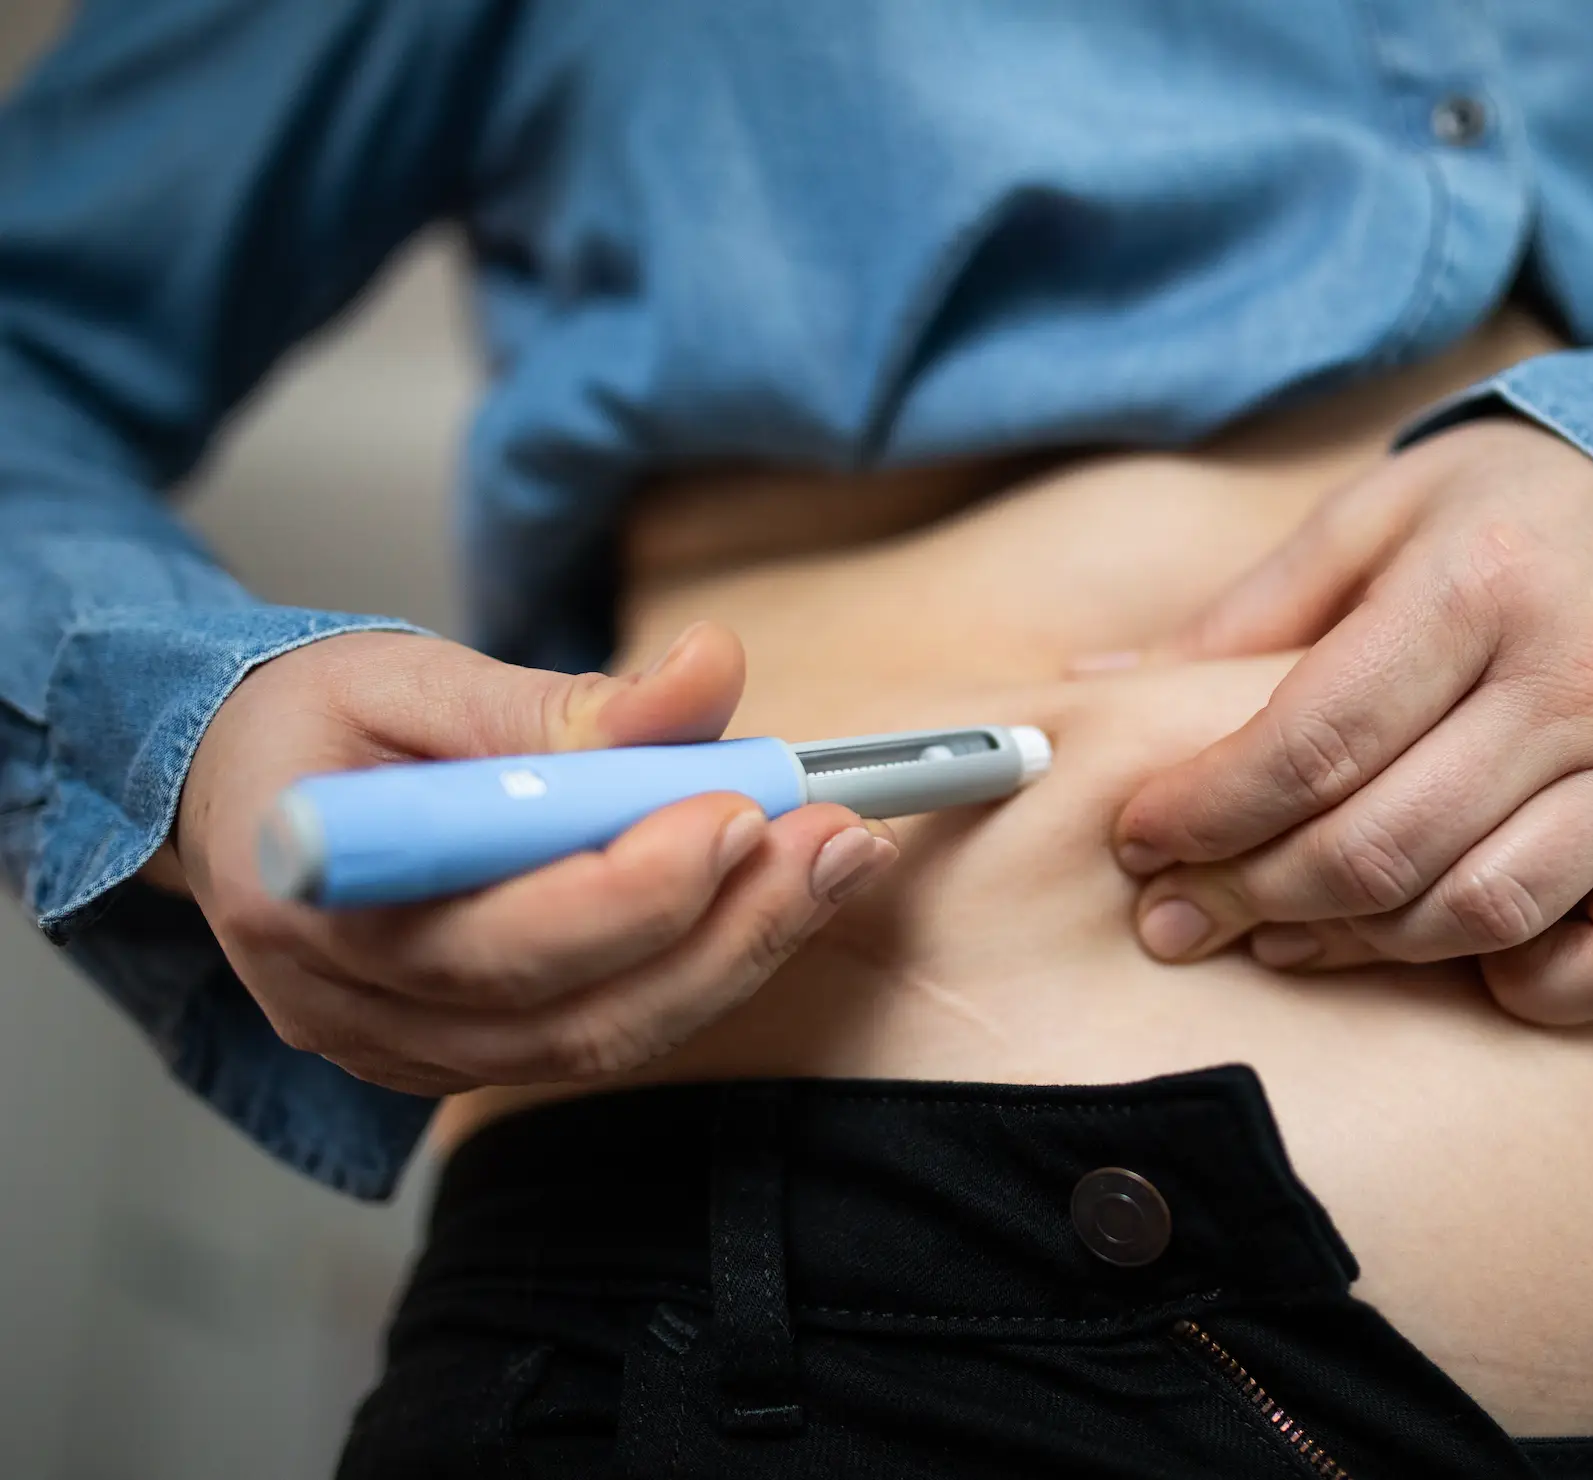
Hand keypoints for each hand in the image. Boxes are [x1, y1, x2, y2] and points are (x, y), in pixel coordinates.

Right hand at [157, 621, 896, 1094]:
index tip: (742, 810)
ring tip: (834, 860)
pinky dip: (703, 969)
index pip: (492, 938)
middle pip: (570, 1014)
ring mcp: (408, 1053)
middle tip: (833, 837)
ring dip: (741, 952)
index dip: (631, 889)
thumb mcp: (415, 676)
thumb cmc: (314, 725)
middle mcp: (350, 1008)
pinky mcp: (465, 1057)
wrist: (240, 791)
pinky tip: (774, 896)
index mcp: (309, 899)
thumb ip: (563, 700)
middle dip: (729, 926)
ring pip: (604, 1041)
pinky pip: (604, 1036)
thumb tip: (711, 672)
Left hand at [1106, 417, 1592, 1023]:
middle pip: (1382, 843)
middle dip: (1250, 895)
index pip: (1315, 738)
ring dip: (1358, 947)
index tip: (1139, 839)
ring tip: (1279, 934)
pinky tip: (1454, 957)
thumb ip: (1248, 612)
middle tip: (1178, 916)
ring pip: (1481, 911)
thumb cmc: (1512, 513)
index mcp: (1483, 580)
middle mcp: (1582, 678)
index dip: (1207, 809)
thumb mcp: (1376, 515)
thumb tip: (1101, 691)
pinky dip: (1529, 987)